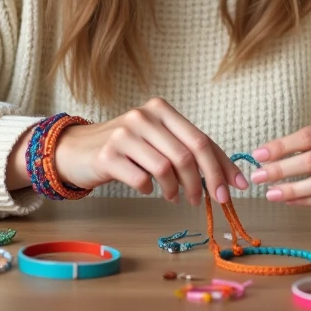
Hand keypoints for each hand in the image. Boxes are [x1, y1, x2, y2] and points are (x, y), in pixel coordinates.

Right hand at [51, 98, 248, 205]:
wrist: (76, 150)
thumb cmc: (126, 148)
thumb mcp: (157, 140)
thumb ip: (187, 151)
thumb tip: (226, 178)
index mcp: (161, 110)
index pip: (200, 139)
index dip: (221, 165)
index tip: (234, 187)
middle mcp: (143, 117)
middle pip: (187, 154)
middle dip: (203, 182)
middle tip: (205, 201)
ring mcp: (124, 134)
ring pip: (166, 167)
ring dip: (176, 189)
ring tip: (174, 197)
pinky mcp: (108, 155)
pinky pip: (141, 179)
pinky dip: (150, 189)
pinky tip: (148, 189)